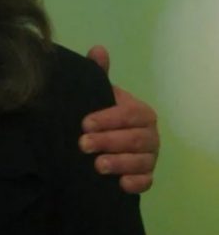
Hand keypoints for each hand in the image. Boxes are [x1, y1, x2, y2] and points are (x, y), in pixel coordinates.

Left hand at [80, 45, 158, 193]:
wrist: (100, 142)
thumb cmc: (100, 115)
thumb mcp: (97, 94)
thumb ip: (98, 74)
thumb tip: (98, 49)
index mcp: (140, 112)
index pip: (129, 114)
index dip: (108, 119)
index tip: (84, 123)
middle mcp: (149, 134)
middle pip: (135, 139)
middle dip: (109, 141)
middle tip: (83, 144)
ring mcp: (149, 156)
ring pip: (141, 161)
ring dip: (120, 163)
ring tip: (98, 166)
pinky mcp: (145, 176)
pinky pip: (146, 182)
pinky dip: (135, 183)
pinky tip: (121, 184)